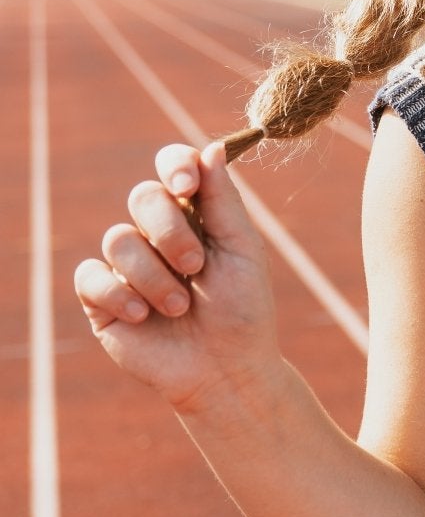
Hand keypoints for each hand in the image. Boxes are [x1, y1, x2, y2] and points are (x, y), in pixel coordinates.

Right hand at [73, 140, 280, 411]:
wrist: (227, 370)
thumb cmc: (243, 310)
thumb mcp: (243, 250)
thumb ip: (224, 200)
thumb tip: (213, 146)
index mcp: (194, 213)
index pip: (173, 167)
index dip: (175, 166)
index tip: (188, 186)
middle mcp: (156, 233)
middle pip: (142, 196)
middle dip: (170, 231)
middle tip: (197, 267)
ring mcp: (126, 265)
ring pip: (118, 239)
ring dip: (154, 276)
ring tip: (181, 308)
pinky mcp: (101, 298)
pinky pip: (90, 275)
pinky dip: (120, 294)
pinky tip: (144, 316)